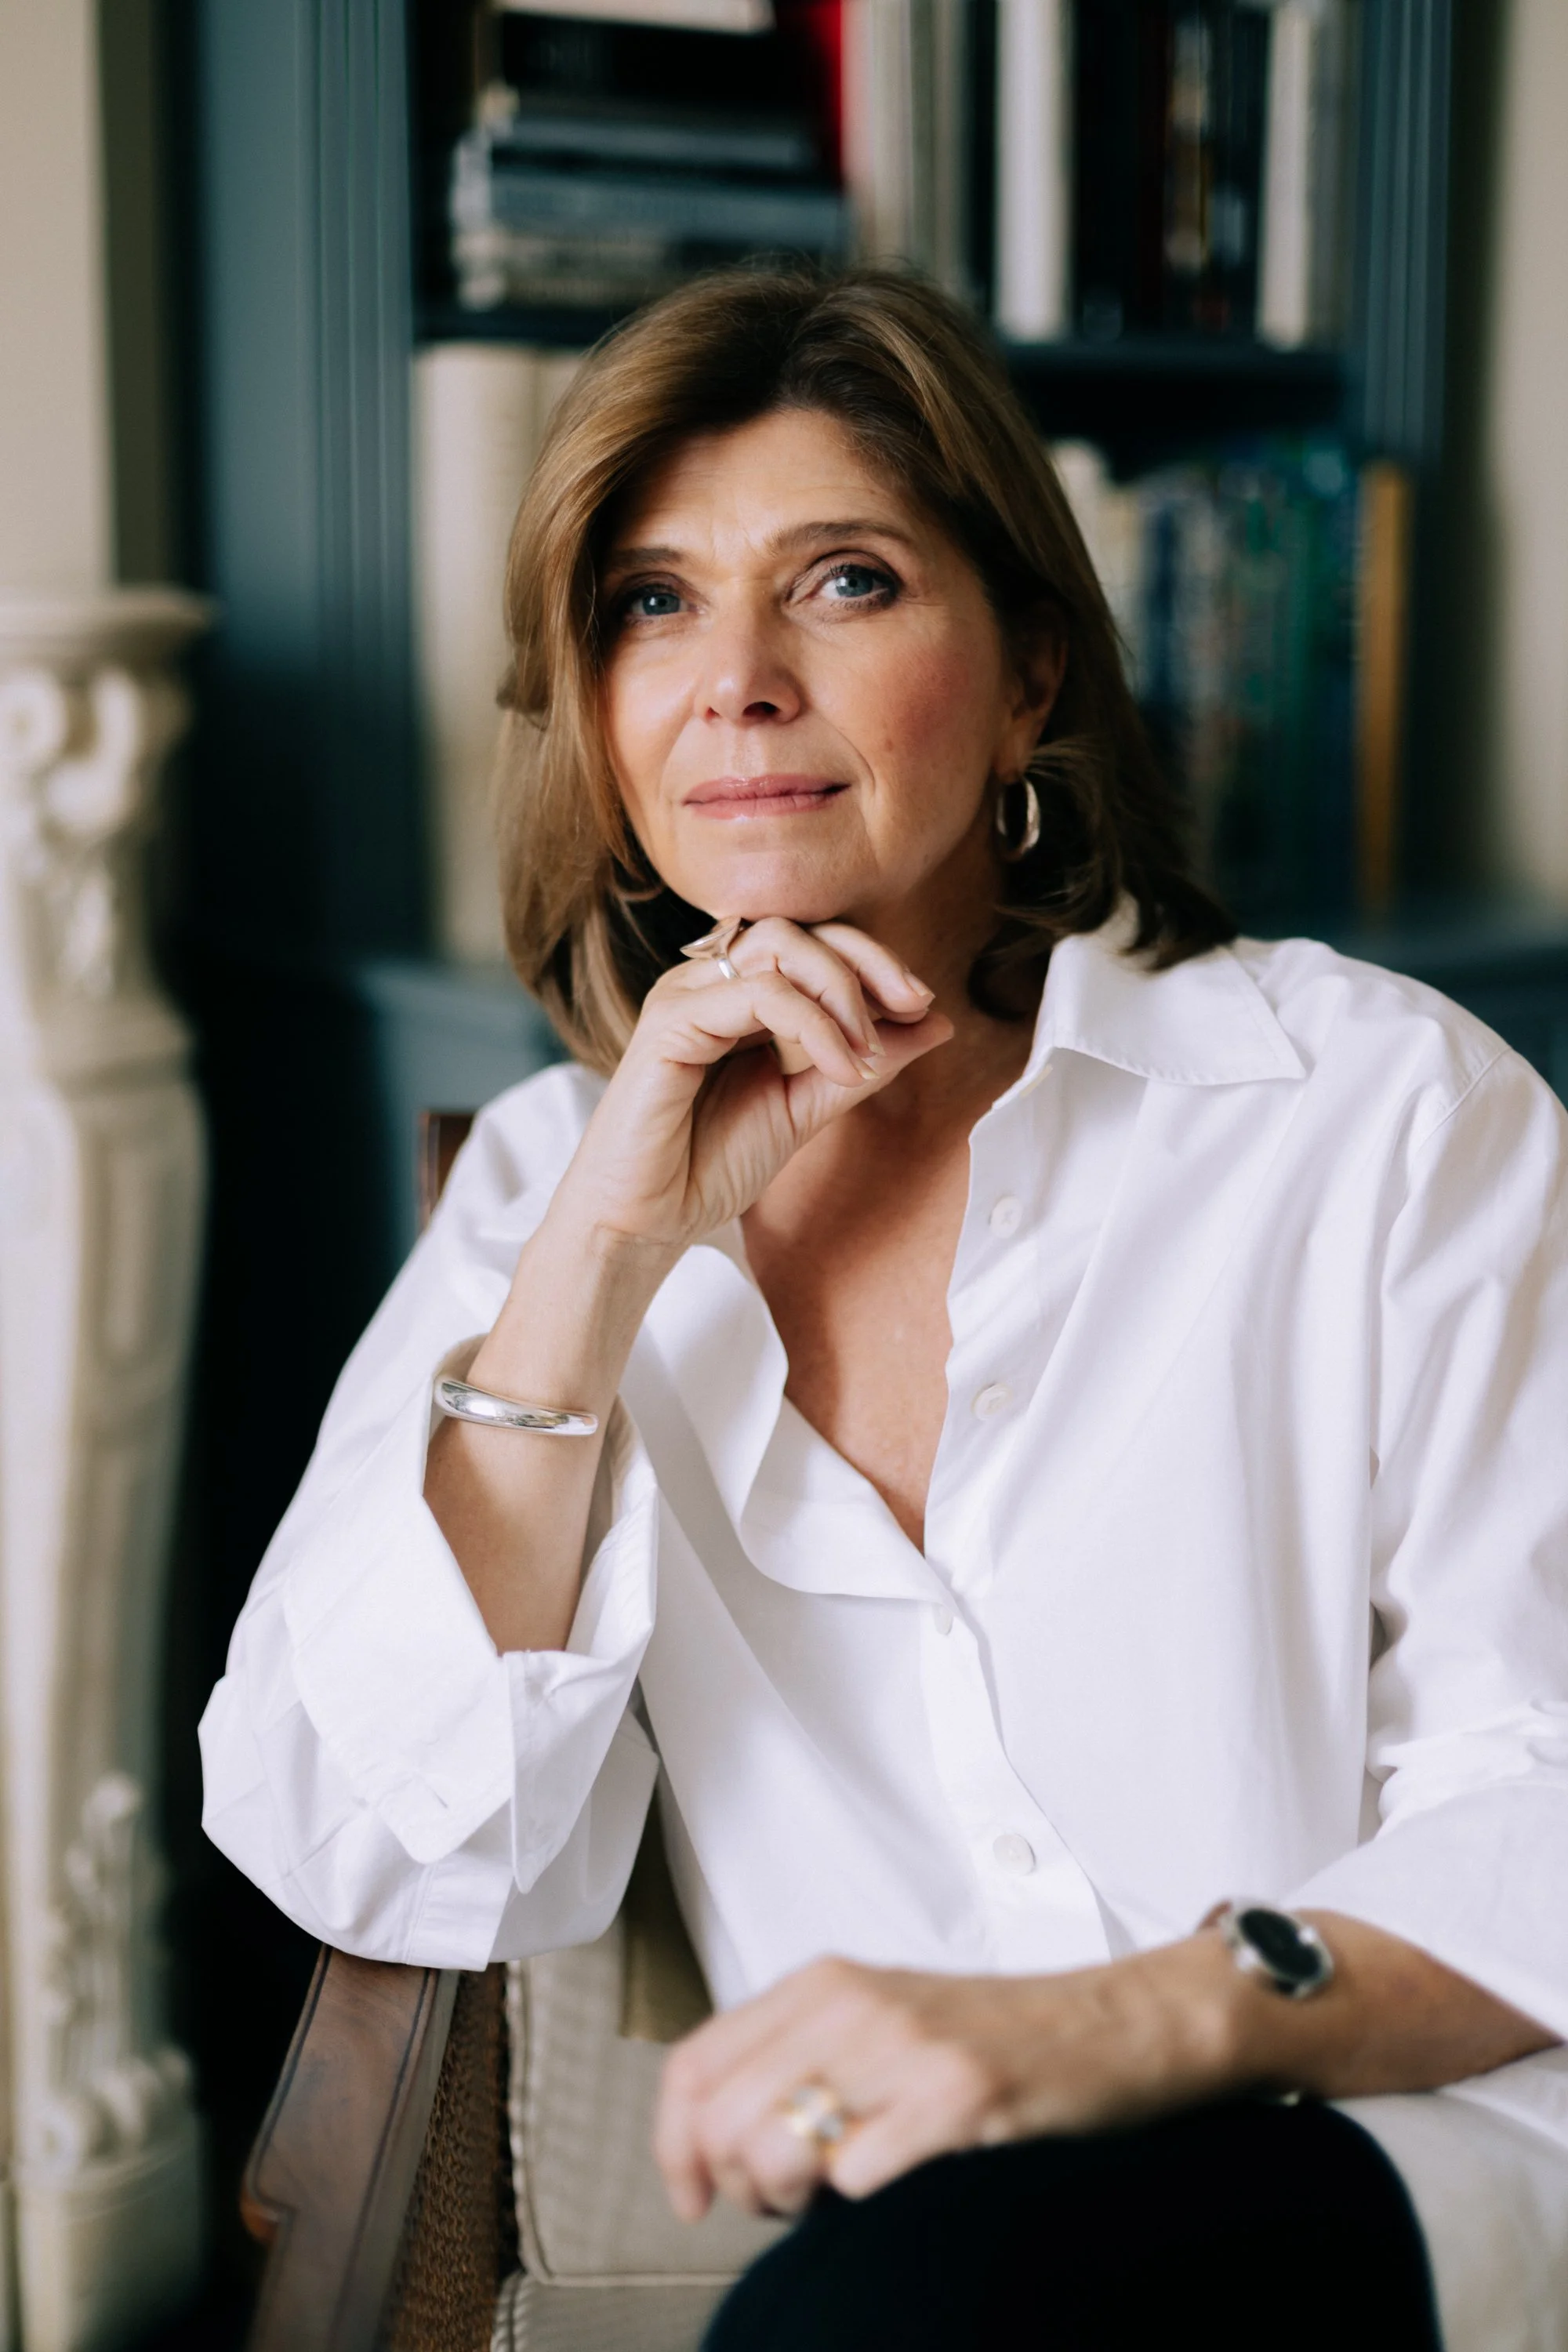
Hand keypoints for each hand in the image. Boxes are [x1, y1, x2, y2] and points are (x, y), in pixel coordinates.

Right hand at [550, 918, 950, 1263]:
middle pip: (800, 931)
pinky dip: (812, 1024)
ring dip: (843, 994)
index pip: (813, 944)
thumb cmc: (710, 1166)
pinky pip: (758, 994)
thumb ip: (864, 1064)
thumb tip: (937, 1023)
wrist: (646, 1222)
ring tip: (868, 1057)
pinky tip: (840, 1069)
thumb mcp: (808, 1108)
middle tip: (915, 1008)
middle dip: (870, 963)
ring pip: (779, 947)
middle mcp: (709, 983)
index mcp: (738, 996)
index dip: (875, 964)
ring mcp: (686, 995)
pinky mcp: (670, 1020)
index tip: (923, 1009)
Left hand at [653, 1946, 1239, 2220]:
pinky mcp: (958, 2092)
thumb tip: (718, 2138)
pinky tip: (898, 2177)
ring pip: (777, 2144)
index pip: (695, 2062)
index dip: (674, 2143)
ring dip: (792, 2194)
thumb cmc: (998, 2036)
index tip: (691, 2194)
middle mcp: (851, 2001)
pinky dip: (862, 2196)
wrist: (1116, 2024)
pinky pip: (860, 2170)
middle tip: (786, 2201)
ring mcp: (904, 2045)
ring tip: (837, 2190)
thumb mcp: (878, 2021)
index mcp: (822, 1984)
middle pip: (723, 2116)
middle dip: (738, 2182)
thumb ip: (799, 2056)